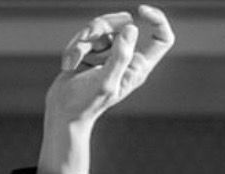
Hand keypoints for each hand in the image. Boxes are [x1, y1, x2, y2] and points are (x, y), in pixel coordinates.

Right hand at [37, 5, 174, 173]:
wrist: (63, 110)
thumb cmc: (86, 102)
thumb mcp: (105, 81)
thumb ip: (120, 56)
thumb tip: (132, 28)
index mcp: (139, 67)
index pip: (162, 39)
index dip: (157, 20)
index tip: (141, 11)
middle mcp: (128, 57)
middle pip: (124, 23)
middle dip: (101, 26)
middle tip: (87, 38)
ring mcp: (110, 53)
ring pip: (102, 26)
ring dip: (83, 41)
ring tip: (74, 61)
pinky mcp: (94, 51)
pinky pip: (86, 35)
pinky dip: (75, 47)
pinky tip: (69, 65)